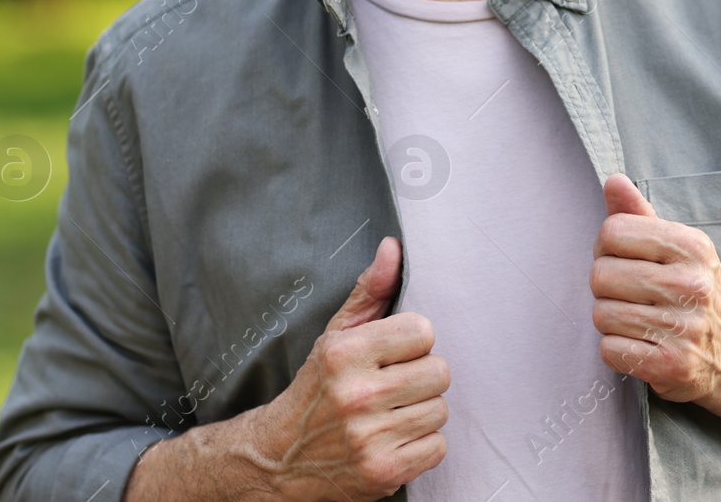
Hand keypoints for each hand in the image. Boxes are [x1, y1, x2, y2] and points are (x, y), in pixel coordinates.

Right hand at [258, 237, 449, 501]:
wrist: (279, 457)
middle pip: (439, 372)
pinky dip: (421, 445)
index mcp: (344, 354)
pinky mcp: (383, 472)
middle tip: (393, 386)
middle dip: (421, 377)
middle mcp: (356, 395)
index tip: (392, 354)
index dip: (412, 342)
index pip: (423, 331)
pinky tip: (393, 438)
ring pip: (440, 410)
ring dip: (421, 411)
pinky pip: (437, 446)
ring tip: (391, 413)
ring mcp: (370, 438)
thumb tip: (393, 248)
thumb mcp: (336, 335)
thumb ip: (370, 291)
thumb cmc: (317, 389)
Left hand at [589, 174, 720, 403]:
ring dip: (611, 320)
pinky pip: (610, 350)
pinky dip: (617, 350)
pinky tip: (642, 345)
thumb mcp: (676, 246)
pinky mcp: (673, 366)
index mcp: (692, 247)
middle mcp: (693, 285)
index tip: (625, 260)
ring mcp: (685, 329)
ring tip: (639, 320)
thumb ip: (639, 214)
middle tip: (632, 295)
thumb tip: (613, 180)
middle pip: (601, 275)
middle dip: (606, 287)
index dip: (607, 247)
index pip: (613, 232)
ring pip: (602, 315)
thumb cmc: (694, 288)